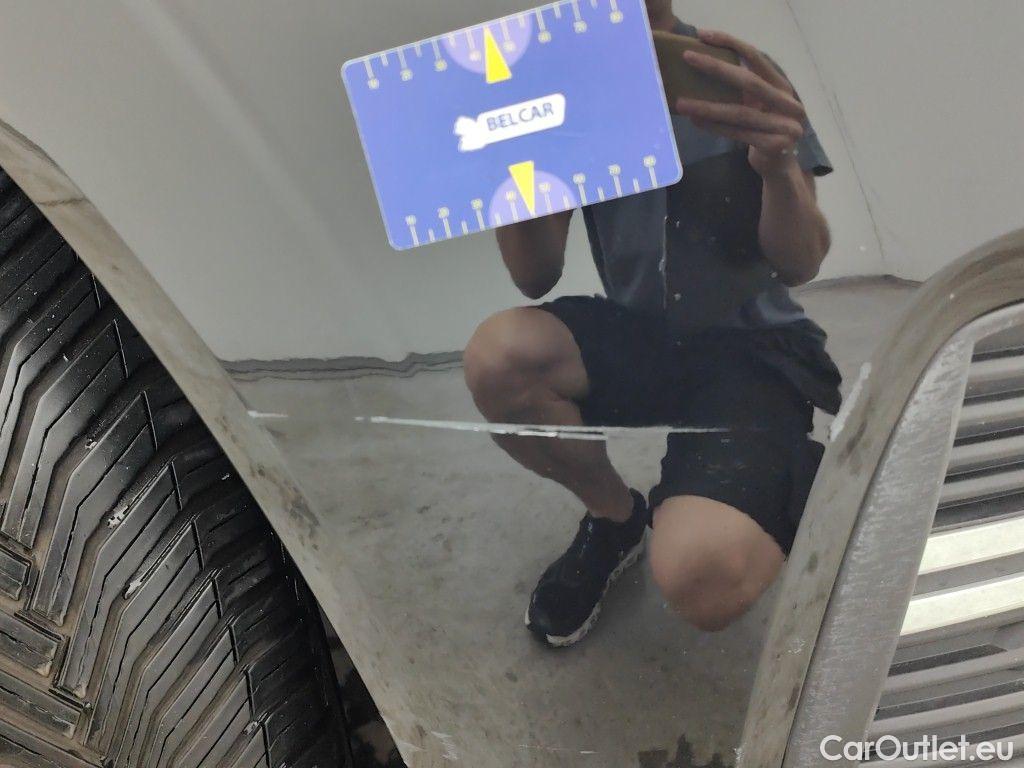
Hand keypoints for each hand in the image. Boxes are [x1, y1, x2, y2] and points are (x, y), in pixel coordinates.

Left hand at [673, 29, 805, 178]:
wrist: (780, 167)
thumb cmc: (764, 131)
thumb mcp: (758, 106)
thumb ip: (742, 90)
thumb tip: (703, 70)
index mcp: (782, 86)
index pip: (756, 57)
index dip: (731, 43)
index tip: (703, 35)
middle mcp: (788, 102)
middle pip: (749, 81)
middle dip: (716, 68)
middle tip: (688, 58)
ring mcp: (785, 125)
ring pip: (740, 113)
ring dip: (707, 107)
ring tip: (682, 103)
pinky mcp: (775, 146)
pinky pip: (738, 134)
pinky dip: (715, 127)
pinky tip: (696, 121)